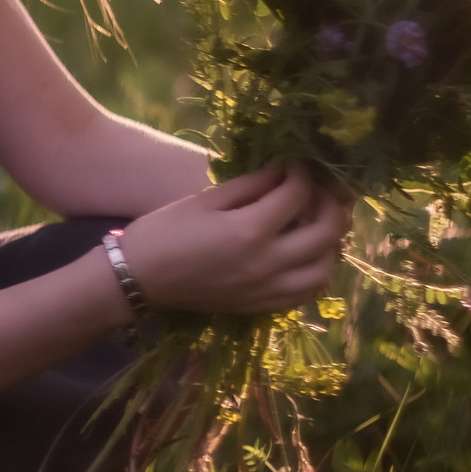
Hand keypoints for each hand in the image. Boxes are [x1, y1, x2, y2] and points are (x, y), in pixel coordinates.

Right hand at [115, 164, 351, 315]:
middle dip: (331, 204)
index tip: (293, 164)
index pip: (297, 195)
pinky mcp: (261, 306)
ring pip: (324, 269)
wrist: (139, 279)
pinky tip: (304, 254)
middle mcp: (267, 264)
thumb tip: (283, 169)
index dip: (301, 173)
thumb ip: (252, 184)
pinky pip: (305, 292)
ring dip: (330, 243)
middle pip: (326, 233)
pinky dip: (315, 271)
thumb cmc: (165, 231)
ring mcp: (266, 290)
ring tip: (317, 224)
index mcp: (249, 231)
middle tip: (318, 191)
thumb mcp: (207, 198)